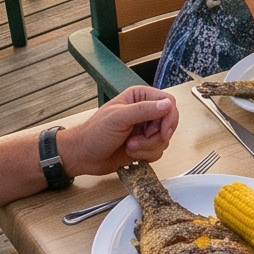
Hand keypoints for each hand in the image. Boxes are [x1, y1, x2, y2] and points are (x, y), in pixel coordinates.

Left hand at [58, 87, 178, 178]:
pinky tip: (130, 153)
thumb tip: (167, 104)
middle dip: (155, 137)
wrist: (84, 156)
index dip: (169, 118)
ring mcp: (145, 129)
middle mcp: (145, 111)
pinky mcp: (145, 145)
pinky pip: (158, 151)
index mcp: (140, 97)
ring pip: (164, 140)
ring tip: (129, 146)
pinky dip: (145, 155)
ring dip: (147, 147)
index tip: (163, 132)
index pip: (168, 101)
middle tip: (137, 141)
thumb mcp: (118, 118)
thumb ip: (143, 110)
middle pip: (169, 123)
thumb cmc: (95, 133)